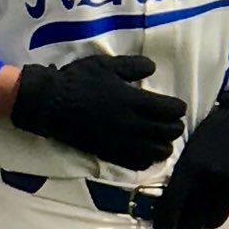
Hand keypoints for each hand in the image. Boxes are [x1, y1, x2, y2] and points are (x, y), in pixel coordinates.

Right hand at [8, 53, 186, 170]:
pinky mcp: (110, 153)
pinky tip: (143, 151)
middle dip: (174, 126)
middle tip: (169, 121)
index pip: (172, 111)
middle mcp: (132, 124)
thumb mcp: (106, 64)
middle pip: (169, 132)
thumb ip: (133, 66)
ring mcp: (122, 142)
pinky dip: (146, 159)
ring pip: (157, 152)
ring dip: (163, 144)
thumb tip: (153, 68)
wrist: (51, 103)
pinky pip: (137, 164)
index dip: (178, 108)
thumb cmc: (78, 81)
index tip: (174, 105)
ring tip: (159, 138)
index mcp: (134, 101)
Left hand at [151, 79, 228, 228]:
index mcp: (191, 168)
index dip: (164, 223)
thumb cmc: (213, 134)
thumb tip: (170, 205)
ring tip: (205, 213)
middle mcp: (211, 180)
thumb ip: (182, 176)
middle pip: (193, 223)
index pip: (171, 206)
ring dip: (208, 219)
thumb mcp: (191, 150)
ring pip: (214, 220)